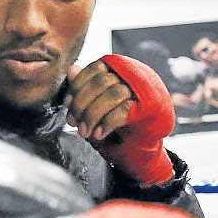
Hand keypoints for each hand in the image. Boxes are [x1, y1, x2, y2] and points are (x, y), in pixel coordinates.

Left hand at [65, 55, 175, 184]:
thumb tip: (72, 71)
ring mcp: (145, 91)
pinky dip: (106, 123)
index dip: (78, 85)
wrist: (143, 149)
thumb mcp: (96, 105)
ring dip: (92, 115)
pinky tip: (98, 134)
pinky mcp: (151, 108)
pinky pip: (124, 111)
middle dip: (82, 103)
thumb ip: (85, 88)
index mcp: (122, 70)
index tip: (67, 103)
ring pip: (113, 94)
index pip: (96, 68)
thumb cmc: (118, 125)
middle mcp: (135, 76)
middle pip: (102, 81)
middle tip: (72, 122)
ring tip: (84, 132)